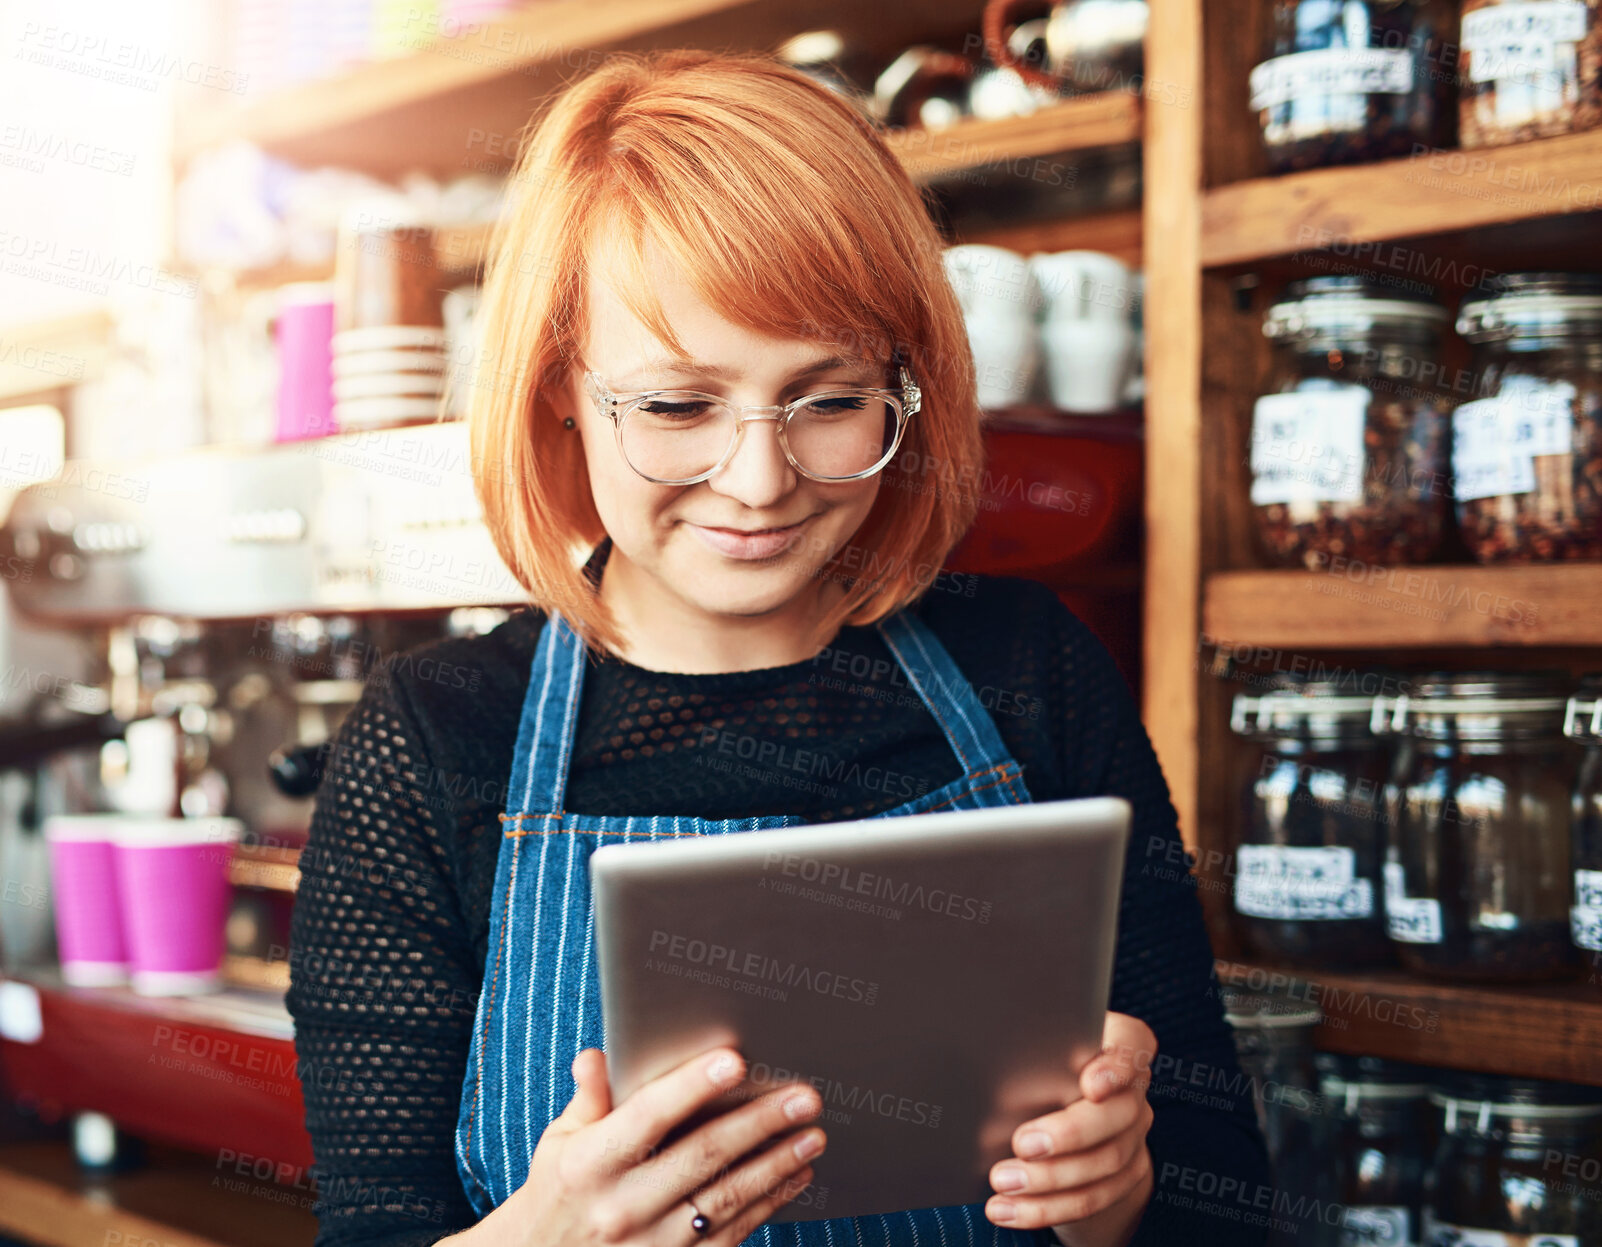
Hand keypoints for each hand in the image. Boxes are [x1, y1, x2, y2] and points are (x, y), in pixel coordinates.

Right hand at [461, 1046, 825, 1245]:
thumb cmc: (558, 1193)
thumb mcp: (559, 1143)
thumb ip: (588, 1099)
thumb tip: (599, 1056)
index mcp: (590, 1164)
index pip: (648, 1117)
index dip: (691, 1087)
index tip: (734, 1060)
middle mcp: (622, 1206)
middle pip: (702, 1156)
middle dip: (759, 1123)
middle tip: (803, 1097)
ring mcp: (651, 1244)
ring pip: (726, 1198)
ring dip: (776, 1164)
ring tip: (813, 1134)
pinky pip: (732, 1232)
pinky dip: (769, 1202)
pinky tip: (795, 1175)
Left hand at [984, 1012, 1155, 1246]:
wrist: (1061, 1119)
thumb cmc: (1038, 1066)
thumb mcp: (1034, 1052)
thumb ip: (1027, 1052)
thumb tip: (981, 1059)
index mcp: (1117, 1046)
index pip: (1132, 1047)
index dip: (1116, 1067)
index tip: (1089, 1085)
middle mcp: (1133, 1092)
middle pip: (1119, 1113)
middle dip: (1070, 1133)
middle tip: (1021, 1144)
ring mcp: (1133, 1137)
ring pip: (1106, 1163)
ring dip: (1050, 1179)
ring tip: (1003, 1182)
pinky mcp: (1124, 1177)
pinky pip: (1091, 1199)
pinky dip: (1045, 1208)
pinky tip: (1007, 1209)